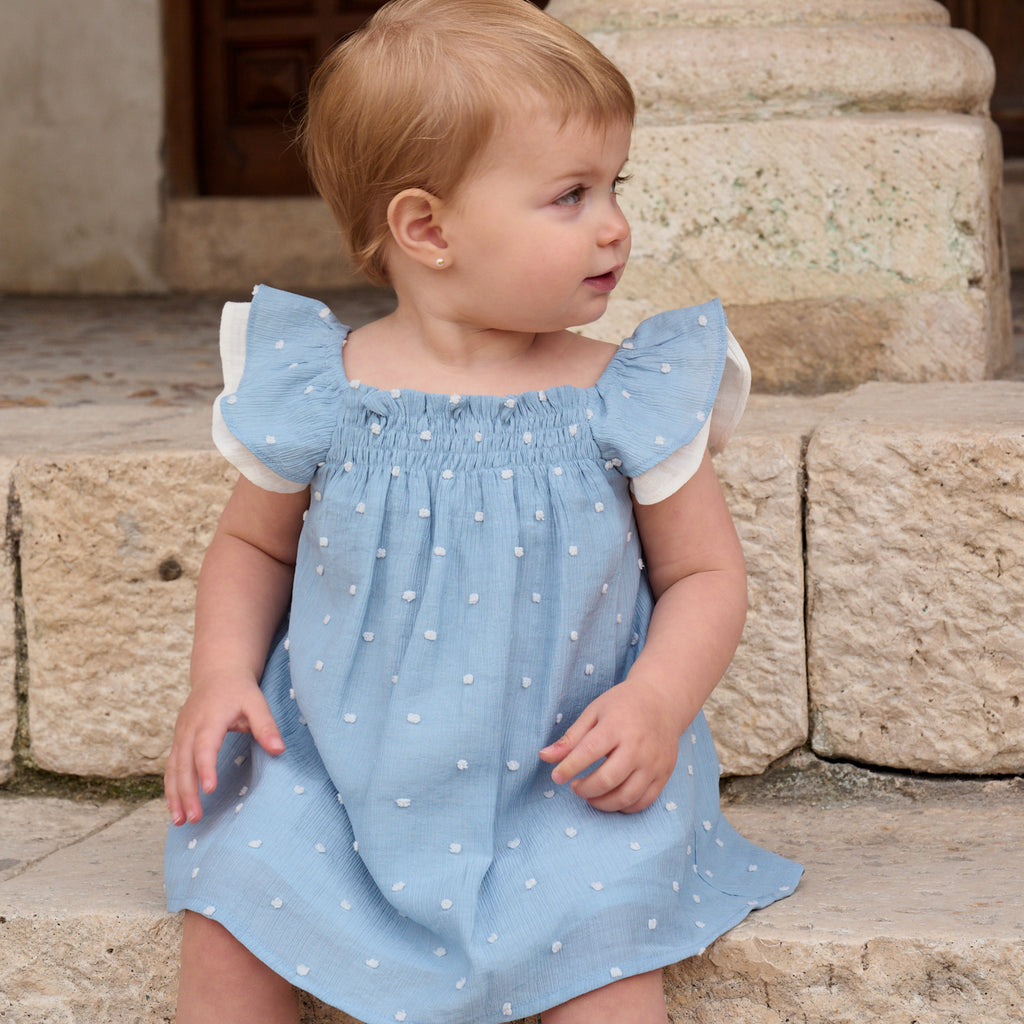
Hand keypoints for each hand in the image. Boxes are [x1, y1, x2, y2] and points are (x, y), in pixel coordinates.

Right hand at [164, 671, 284, 825]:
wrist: (217, 673)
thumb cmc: (239, 690)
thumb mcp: (257, 702)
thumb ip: (266, 726)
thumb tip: (279, 750)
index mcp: (210, 719)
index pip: (205, 746)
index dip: (206, 767)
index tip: (209, 789)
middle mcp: (190, 728)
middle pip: (184, 763)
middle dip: (187, 792)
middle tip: (195, 818)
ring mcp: (180, 734)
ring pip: (173, 768)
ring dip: (174, 795)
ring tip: (180, 820)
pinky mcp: (178, 740)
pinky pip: (171, 766)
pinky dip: (171, 787)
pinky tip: (174, 807)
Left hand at [538, 676, 686, 813]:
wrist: (662, 701)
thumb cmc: (622, 705)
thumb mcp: (594, 712)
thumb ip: (571, 738)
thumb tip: (544, 757)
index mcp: (616, 726)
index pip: (588, 752)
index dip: (568, 768)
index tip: (557, 777)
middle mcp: (637, 746)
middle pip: (607, 780)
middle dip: (584, 789)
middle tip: (575, 786)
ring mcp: (653, 762)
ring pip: (626, 797)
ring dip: (602, 803)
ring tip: (590, 794)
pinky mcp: (664, 774)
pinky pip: (643, 801)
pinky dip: (624, 807)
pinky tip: (611, 798)